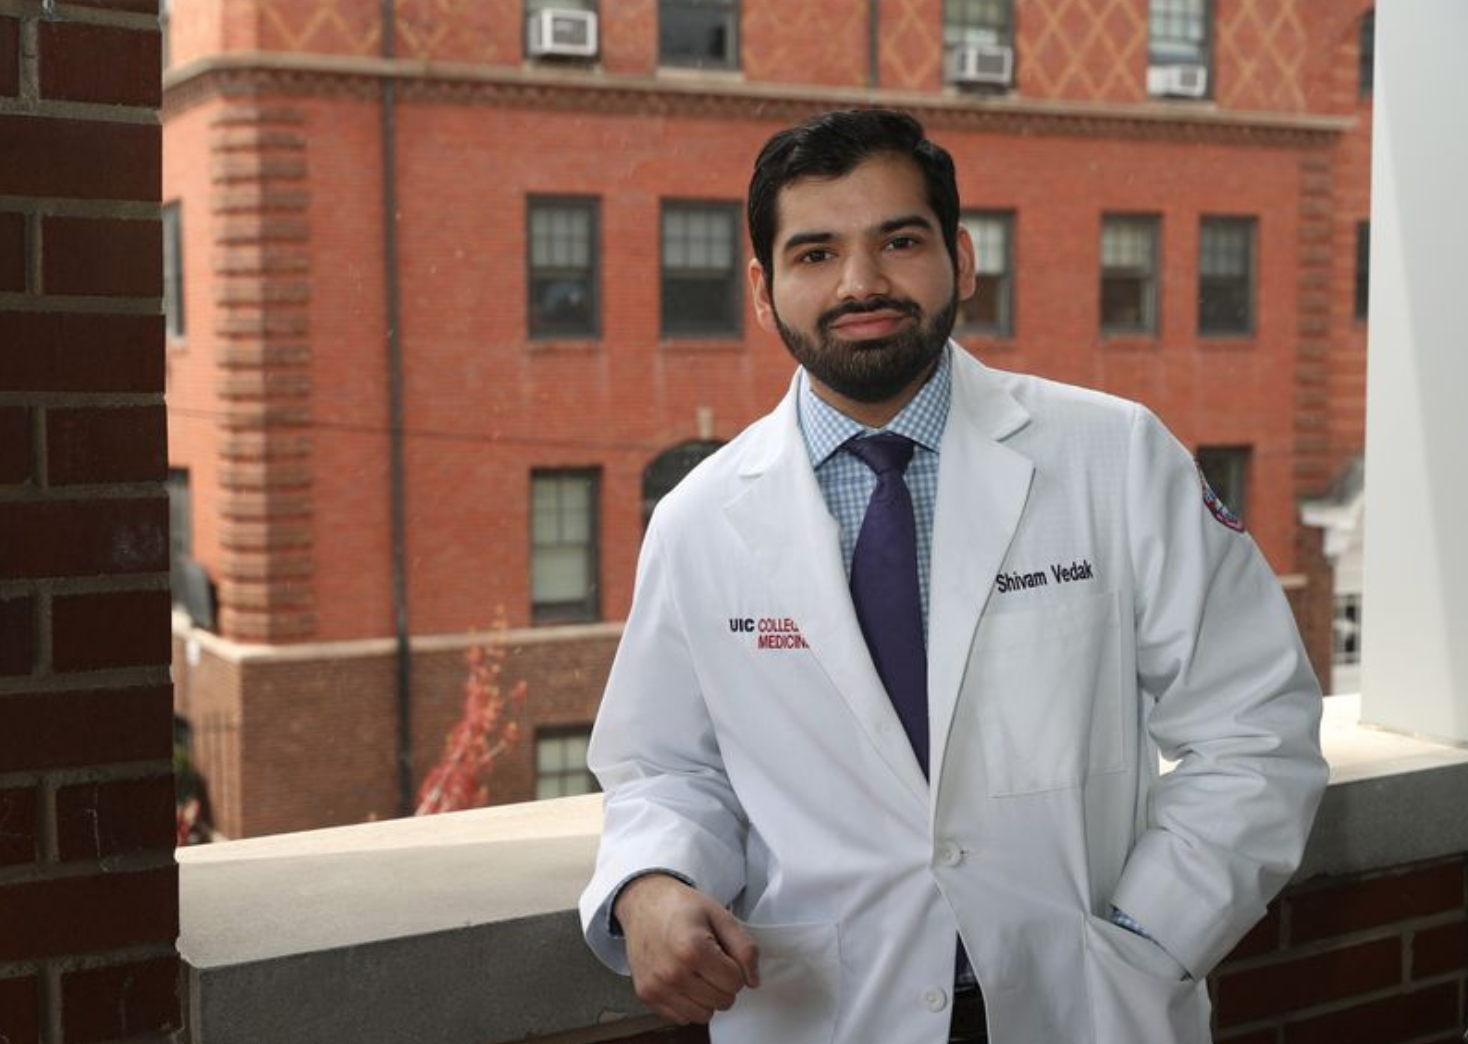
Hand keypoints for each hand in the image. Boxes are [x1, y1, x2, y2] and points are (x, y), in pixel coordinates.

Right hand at [613, 873, 760, 1024]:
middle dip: (724, 983)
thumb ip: (744, 947)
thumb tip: (753, 981)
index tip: (723, 953)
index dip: (735, 967)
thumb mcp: (720, 915)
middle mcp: (673, 972)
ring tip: (698, 972)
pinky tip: (684, 981)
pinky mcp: (647, 995)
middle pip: (722, 1001)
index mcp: (693, 949)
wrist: (643, 903)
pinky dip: (689, 1004)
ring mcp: (657, 986)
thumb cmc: (681, 907)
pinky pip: (682, 1017)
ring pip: (704, 1015)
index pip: (735, 982)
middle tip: (711, 961)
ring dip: (708, 997)